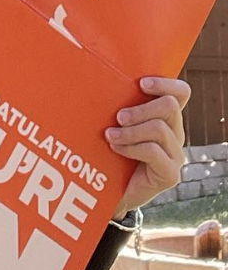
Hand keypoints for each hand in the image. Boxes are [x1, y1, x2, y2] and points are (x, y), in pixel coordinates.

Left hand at [106, 76, 190, 219]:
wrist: (106, 192)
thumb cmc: (105, 151)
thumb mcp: (111, 124)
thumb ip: (114, 106)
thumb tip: (90, 77)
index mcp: (163, 117)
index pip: (180, 93)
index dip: (165, 84)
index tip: (141, 84)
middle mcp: (174, 134)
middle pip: (170, 106)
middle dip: (140, 108)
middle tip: (118, 117)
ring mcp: (175, 155)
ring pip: (159, 129)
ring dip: (130, 131)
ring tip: (110, 135)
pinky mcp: (169, 174)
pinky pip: (153, 151)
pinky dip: (130, 147)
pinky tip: (115, 149)